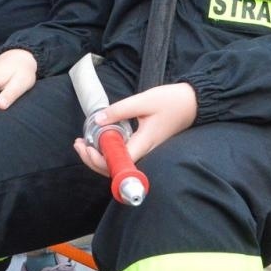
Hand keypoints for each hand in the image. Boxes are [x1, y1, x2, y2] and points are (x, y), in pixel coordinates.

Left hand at [71, 83, 196, 175]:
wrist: (192, 103)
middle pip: (115, 169)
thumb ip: (120, 110)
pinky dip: (108, 151)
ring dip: (98, 157)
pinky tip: (98, 141)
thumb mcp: (144, 101)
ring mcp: (145, 150)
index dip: (100, 161)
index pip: (119, 163)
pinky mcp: (144, 146)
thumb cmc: (171, 101)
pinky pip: (123, 155)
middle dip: (93, 161)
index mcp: (145, 143)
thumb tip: (99, 120)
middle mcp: (145, 151)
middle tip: (78, 144)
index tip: (87, 147)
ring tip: (82, 143)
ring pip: (118, 164)